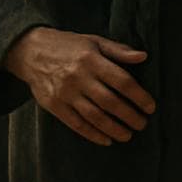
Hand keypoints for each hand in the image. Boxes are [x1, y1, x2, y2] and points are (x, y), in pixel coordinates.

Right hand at [3, 27, 154, 145]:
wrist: (30, 51)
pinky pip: (76, 124)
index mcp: (91, 60)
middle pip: (110, 102)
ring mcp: (65, 93)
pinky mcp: (54, 106)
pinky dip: (93, 134)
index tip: (150, 107)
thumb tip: (144, 56)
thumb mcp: (94, 41)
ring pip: (94, 116)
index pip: (122, 81)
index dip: (139, 96)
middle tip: (143, 124)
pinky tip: (106, 140)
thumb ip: (119, 50)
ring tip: (128, 135)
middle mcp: (79, 77)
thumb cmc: (68, 45)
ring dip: (114, 129)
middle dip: (129, 116)